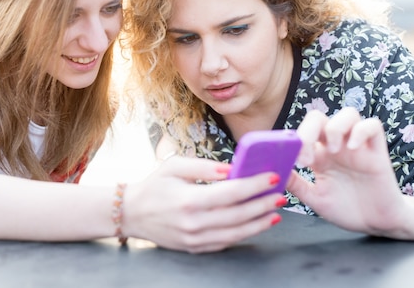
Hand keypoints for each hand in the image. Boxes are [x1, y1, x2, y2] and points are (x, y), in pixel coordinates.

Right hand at [123, 156, 285, 252]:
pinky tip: (257, 223)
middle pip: (238, 214)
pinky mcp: (196, 248)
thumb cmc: (154, 186)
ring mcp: (195, 239)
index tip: (273, 176)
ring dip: (259, 222)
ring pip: (236, 232)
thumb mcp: (174, 166)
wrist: (132, 213)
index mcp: (189, 200)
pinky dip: (245, 233)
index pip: (231, 192)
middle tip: (281, 194)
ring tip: (275, 210)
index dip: (255, 185)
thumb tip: (233, 169)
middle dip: (263, 204)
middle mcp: (194, 223)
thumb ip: (204, 166)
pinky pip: (226, 242)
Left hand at [287, 107, 406, 235]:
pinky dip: (361, 131)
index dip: (293, 142)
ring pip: (348, 114)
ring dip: (335, 127)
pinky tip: (353, 148)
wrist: (377, 224)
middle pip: (319, 117)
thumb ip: (296, 183)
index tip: (294, 163)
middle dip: (308, 130)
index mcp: (319, 156)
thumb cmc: (346, 209)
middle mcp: (336, 147)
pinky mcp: (378, 152)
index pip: (301, 133)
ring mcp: (357, 148)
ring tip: (333, 151)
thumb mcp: (315, 198)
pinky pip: (373, 126)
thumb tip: (271, 170)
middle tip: (308, 158)